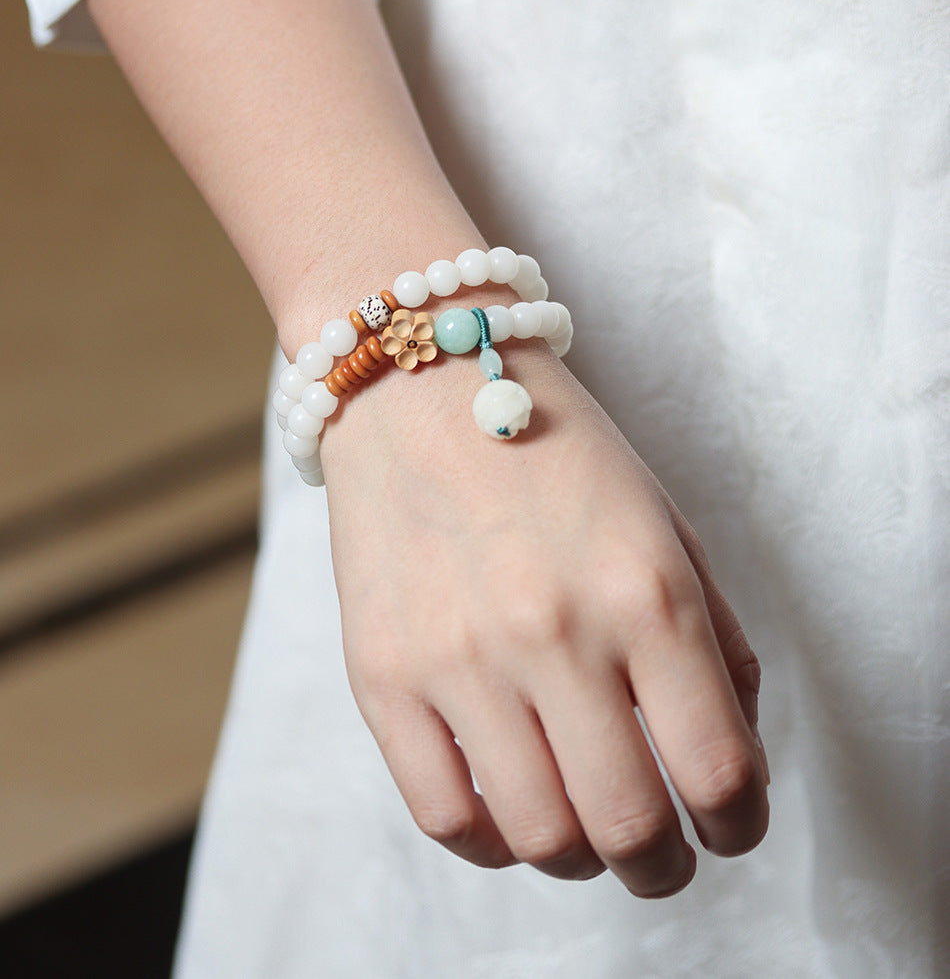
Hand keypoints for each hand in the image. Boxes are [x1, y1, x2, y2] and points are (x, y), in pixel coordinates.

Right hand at [320, 342, 768, 897]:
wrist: (421, 383)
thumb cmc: (556, 450)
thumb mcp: (664, 523)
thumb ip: (716, 640)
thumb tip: (731, 756)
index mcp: (646, 590)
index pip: (718, 768)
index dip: (740, 824)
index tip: (731, 827)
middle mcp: (556, 630)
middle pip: (632, 826)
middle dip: (664, 866)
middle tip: (662, 857)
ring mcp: (460, 656)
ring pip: (541, 838)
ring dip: (581, 859)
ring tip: (584, 830)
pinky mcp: (383, 672)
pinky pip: (443, 815)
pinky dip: (490, 843)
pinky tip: (509, 813)